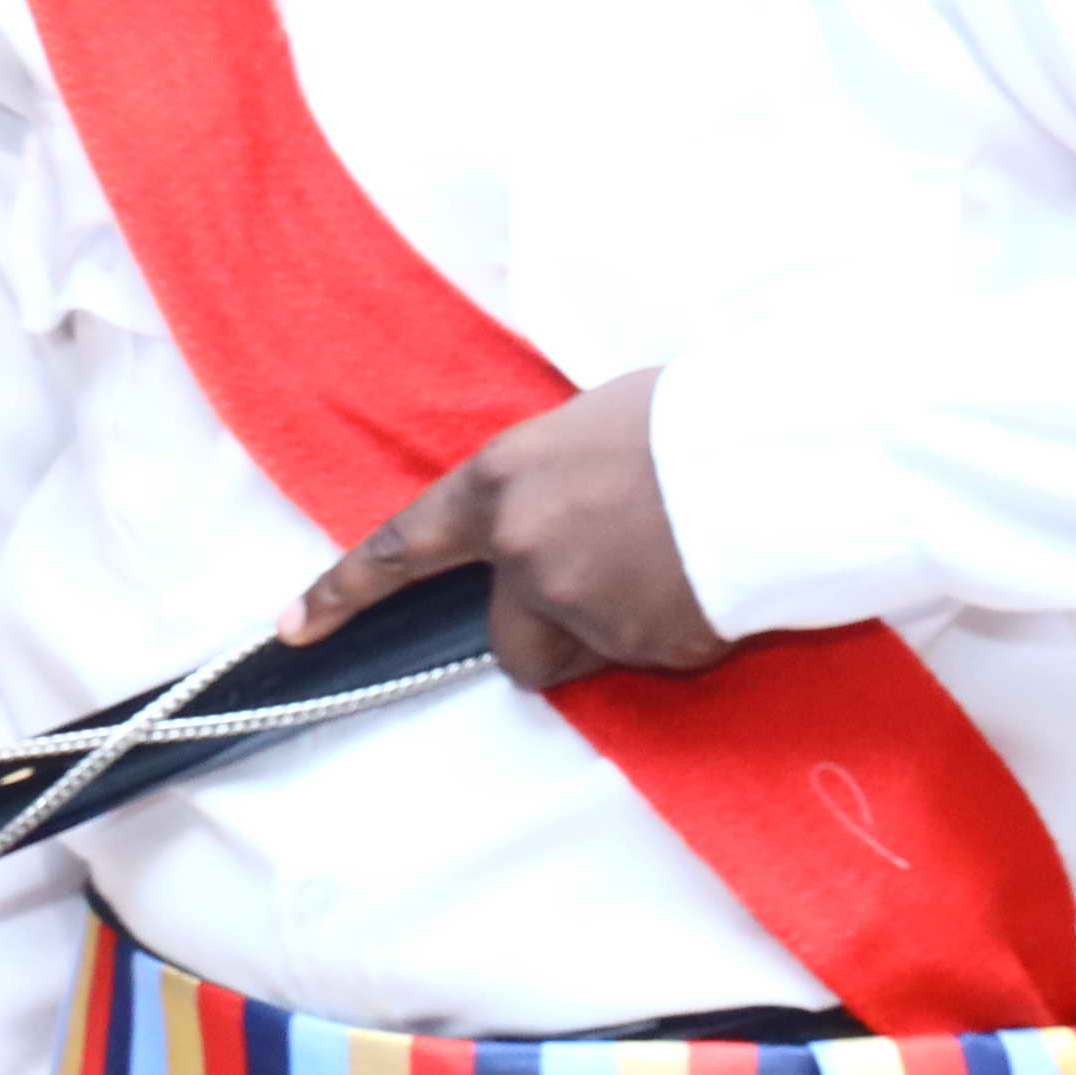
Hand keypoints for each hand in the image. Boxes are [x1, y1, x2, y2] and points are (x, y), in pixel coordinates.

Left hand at [293, 373, 714, 694]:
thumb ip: (552, 482)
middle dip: (553, 634)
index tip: (293, 628)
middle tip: (619, 590)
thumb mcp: (595, 423)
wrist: (781, 455)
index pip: (400, 547)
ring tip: (686, 574)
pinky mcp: (645, 645)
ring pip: (587, 653)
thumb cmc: (700, 417)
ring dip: (624, 631)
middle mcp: (525, 552)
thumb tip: (567, 516)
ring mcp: (582, 604)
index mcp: (503, 484)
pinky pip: (657, 656)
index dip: (343, 591)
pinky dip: (683, 633)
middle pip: (508, 641)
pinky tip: (716, 585)